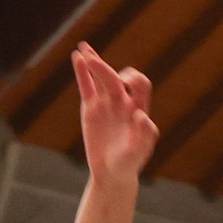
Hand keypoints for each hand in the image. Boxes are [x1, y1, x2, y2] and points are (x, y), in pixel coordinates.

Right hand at [71, 42, 158, 184]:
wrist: (112, 174)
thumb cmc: (129, 164)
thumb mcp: (139, 152)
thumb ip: (144, 134)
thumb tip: (141, 115)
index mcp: (138, 108)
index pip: (140, 84)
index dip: (134, 80)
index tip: (124, 84)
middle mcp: (123, 102)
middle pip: (115, 78)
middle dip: (104, 69)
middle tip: (93, 61)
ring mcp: (106, 104)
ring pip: (100, 78)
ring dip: (93, 62)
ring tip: (83, 47)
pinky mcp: (91, 110)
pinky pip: (86, 87)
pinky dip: (82, 73)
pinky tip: (77, 58)